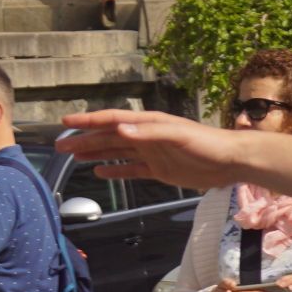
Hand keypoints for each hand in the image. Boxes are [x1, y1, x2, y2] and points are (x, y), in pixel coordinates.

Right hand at [58, 108, 256, 190]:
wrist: (231, 161)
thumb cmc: (208, 143)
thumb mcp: (178, 135)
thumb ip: (149, 133)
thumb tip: (120, 129)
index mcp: (148, 124)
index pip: (112, 120)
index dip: (88, 121)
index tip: (65, 123)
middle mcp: (146, 136)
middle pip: (108, 138)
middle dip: (84, 140)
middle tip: (60, 146)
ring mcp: (152, 153)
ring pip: (116, 153)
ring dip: (95, 154)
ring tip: (74, 157)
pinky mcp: (160, 170)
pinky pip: (132, 169)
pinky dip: (116, 170)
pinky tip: (100, 172)